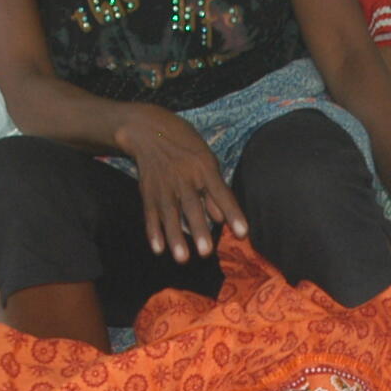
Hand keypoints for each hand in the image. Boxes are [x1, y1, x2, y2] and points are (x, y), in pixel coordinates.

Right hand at [114, 106, 245, 261]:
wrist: (148, 131)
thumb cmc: (185, 146)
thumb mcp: (206, 159)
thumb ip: (214, 190)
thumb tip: (221, 219)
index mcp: (203, 167)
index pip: (221, 193)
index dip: (232, 213)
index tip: (243, 233)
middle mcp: (183, 177)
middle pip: (192, 206)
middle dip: (199, 229)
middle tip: (206, 252)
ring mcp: (164, 186)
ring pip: (170, 215)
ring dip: (175, 237)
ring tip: (183, 258)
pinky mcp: (148, 192)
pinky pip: (150, 214)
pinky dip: (153, 232)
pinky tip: (159, 249)